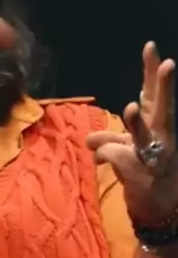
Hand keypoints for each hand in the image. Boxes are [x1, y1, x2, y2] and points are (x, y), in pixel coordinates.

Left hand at [86, 42, 177, 222]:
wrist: (158, 210)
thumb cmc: (145, 176)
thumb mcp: (127, 153)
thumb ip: (111, 140)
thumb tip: (90, 140)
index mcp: (158, 127)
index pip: (156, 95)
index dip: (153, 73)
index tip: (151, 47)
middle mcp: (160, 138)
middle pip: (162, 107)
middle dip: (162, 86)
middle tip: (167, 63)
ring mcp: (153, 155)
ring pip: (142, 134)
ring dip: (136, 122)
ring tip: (131, 108)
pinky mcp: (141, 172)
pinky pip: (114, 156)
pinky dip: (104, 155)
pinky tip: (102, 162)